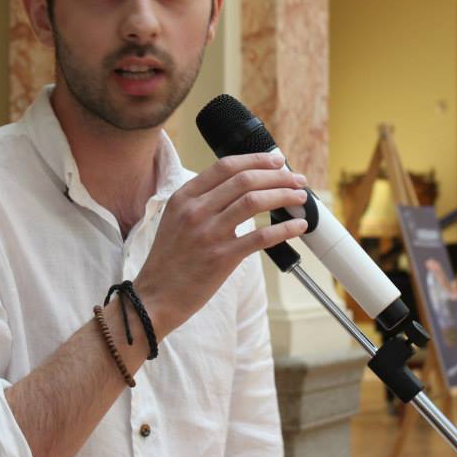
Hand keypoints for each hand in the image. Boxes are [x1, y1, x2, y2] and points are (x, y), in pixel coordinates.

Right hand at [134, 152, 308, 337]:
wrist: (155, 297)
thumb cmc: (170, 259)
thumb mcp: (177, 219)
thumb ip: (203, 200)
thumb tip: (244, 184)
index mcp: (184, 197)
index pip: (226, 166)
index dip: (256, 159)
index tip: (277, 160)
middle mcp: (196, 211)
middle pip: (245, 180)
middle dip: (278, 176)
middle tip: (297, 179)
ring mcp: (209, 233)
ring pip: (254, 201)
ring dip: (284, 195)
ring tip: (300, 197)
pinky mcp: (222, 258)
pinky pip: (261, 237)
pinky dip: (284, 229)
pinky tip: (298, 227)